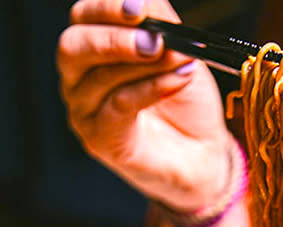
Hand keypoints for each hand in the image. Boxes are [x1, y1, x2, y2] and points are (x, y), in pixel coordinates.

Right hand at [57, 0, 230, 210]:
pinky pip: (119, 106)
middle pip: (74, 46)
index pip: (83, 18)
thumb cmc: (187, 103)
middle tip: (154, 40)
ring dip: (144, 64)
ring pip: (99, 77)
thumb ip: (162, 23)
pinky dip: (151, 88)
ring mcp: (87, 111)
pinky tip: (179, 79)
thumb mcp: (179, 54)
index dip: (106, 8)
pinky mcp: (101, 139)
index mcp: (96, 51)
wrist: (203, 152)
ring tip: (181, 59)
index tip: (139, 7)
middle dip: (115, 38)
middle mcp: (81, 79)